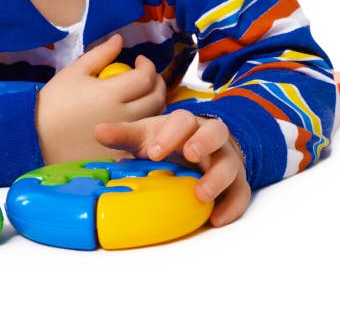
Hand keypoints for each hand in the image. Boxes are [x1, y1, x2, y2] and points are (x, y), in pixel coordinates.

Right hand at [36, 34, 166, 163]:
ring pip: (154, 118)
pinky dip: (144, 123)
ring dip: (154, 102)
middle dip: (157, 82)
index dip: (148, 65)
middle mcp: (122, 116)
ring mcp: (123, 138)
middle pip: (157, 98)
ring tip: (140, 94)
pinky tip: (133, 116)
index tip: (139, 61)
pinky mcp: (121, 153)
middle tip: (146, 76)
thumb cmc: (54, 102)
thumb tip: (120, 39)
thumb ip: (100, 54)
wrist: (36, 136)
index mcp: (110, 93)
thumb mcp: (74, 71)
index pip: (145, 77)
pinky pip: (142, 135)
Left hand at [94, 108, 250, 225]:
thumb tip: (98, 131)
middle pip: (215, 132)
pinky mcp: (236, 182)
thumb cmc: (169, 141)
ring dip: (218, 178)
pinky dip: (232, 205)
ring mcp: (226, 159)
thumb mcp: (146, 136)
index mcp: (186, 123)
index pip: (182, 120)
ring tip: (201, 195)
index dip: (170, 134)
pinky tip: (216, 219)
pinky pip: (241, 192)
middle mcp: (210, 137)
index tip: (153, 152)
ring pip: (230, 163)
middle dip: (202, 142)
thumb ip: (124, 134)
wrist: (199, 150)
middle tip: (188, 154)